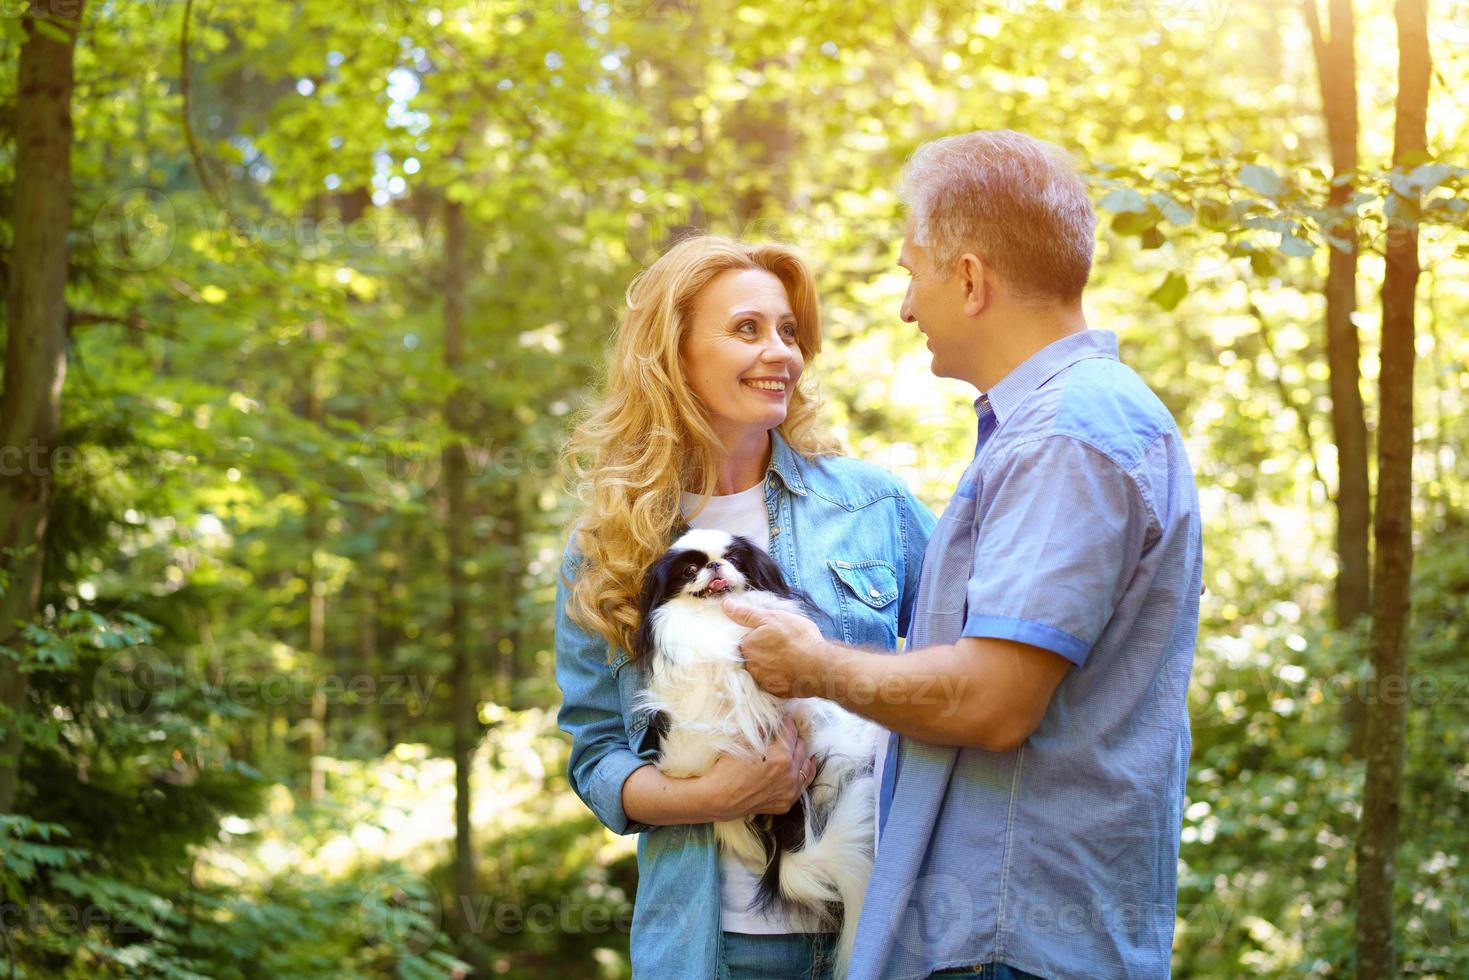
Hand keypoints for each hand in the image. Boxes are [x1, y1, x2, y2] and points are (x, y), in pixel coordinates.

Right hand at [699, 717, 815, 819]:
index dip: (788, 723)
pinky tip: (806, 766)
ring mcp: (790, 790)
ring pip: (806, 767)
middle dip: (795, 737)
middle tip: (789, 732)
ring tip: (800, 747)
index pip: (790, 733)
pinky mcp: (786, 802)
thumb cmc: (728, 769)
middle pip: (801, 748)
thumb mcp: (743, 743)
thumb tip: (770, 723)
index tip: (786, 718)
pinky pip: (802, 785)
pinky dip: (805, 774)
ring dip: (803, 755)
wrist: (719, 799)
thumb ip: (761, 732)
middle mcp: (790, 774)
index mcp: (781, 756)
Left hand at [723, 598, 828, 697]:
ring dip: (770, 666)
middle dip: (763, 652)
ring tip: (787, 659)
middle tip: (781, 646)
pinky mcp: (775, 693)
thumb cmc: (798, 638)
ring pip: (762, 670)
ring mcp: (762, 681)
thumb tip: (726, 605)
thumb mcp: (773, 618)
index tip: (771, 636)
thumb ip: (747, 613)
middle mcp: (750, 666)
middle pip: (752, 657)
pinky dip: (780, 678)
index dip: (757, 637)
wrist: (820, 667)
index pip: (745, 641)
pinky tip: (791, 671)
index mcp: (747, 646)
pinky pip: (773, 683)